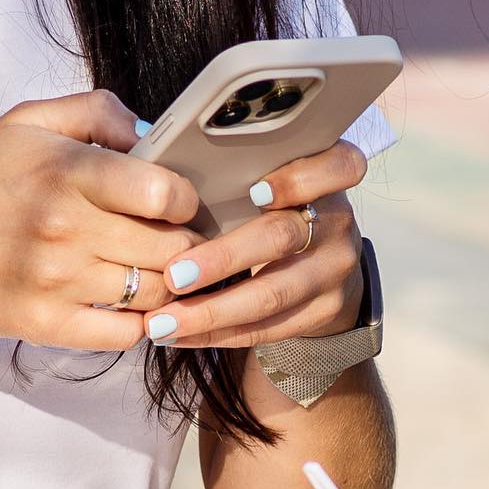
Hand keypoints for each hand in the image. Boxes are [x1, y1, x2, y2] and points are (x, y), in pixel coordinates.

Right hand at [0, 90, 199, 352]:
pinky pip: (131, 334)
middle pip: (172, 249)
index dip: (186, 200)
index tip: (179, 202)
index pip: (161, 193)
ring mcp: (59, 282)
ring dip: (169, 284)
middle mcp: (64, 229)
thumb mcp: (26, 125)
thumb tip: (154, 133)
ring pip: (160, 293)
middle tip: (177, 240)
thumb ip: (96, 115)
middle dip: (187, 244)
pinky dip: (144, 323)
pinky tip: (134, 305)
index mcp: (63, 174)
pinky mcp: (52, 325)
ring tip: (155, 270)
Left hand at [143, 139, 368, 349]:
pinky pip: (270, 329)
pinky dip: (221, 334)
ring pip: (274, 295)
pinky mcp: (326, 311)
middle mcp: (337, 223)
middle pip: (282, 237)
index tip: (255, 191)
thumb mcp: (269, 174)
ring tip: (164, 322)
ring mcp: (336, 271)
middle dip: (224, 259)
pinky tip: (182, 334)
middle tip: (174, 275)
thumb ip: (233, 165)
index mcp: (326, 177)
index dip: (300, 178)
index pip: (338, 167)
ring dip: (213, 312)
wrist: (325, 264)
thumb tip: (150, 153)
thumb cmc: (274, 207)